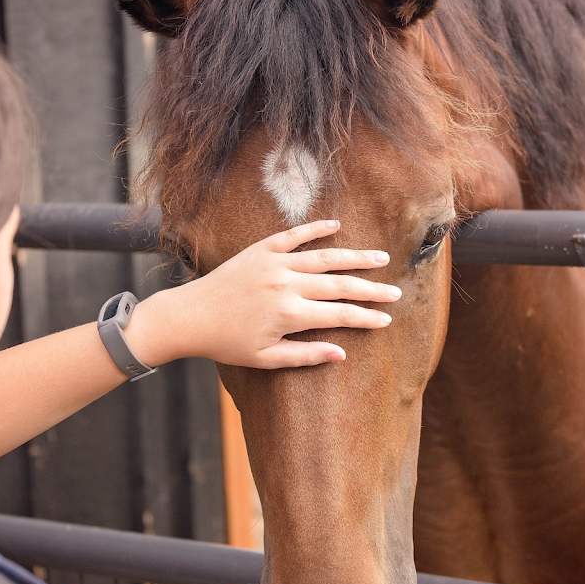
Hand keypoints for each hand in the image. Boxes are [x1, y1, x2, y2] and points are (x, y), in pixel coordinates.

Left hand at [125, 220, 400, 367]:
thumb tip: (342, 354)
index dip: (365, 317)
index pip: (339, 315)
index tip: (386, 319)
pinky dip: (315, 229)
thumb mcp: (266, 358)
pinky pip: (293, 236)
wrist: (188, 317)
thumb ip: (305, 355)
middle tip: (396, 291)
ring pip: (323, 258)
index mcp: (289, 314)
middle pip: (339, 285)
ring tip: (380, 258)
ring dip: (354, 258)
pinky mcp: (260, 250)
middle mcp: (286, 285)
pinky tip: (336, 226)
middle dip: (371, 288)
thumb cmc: (226, 343)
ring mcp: (274, 264)